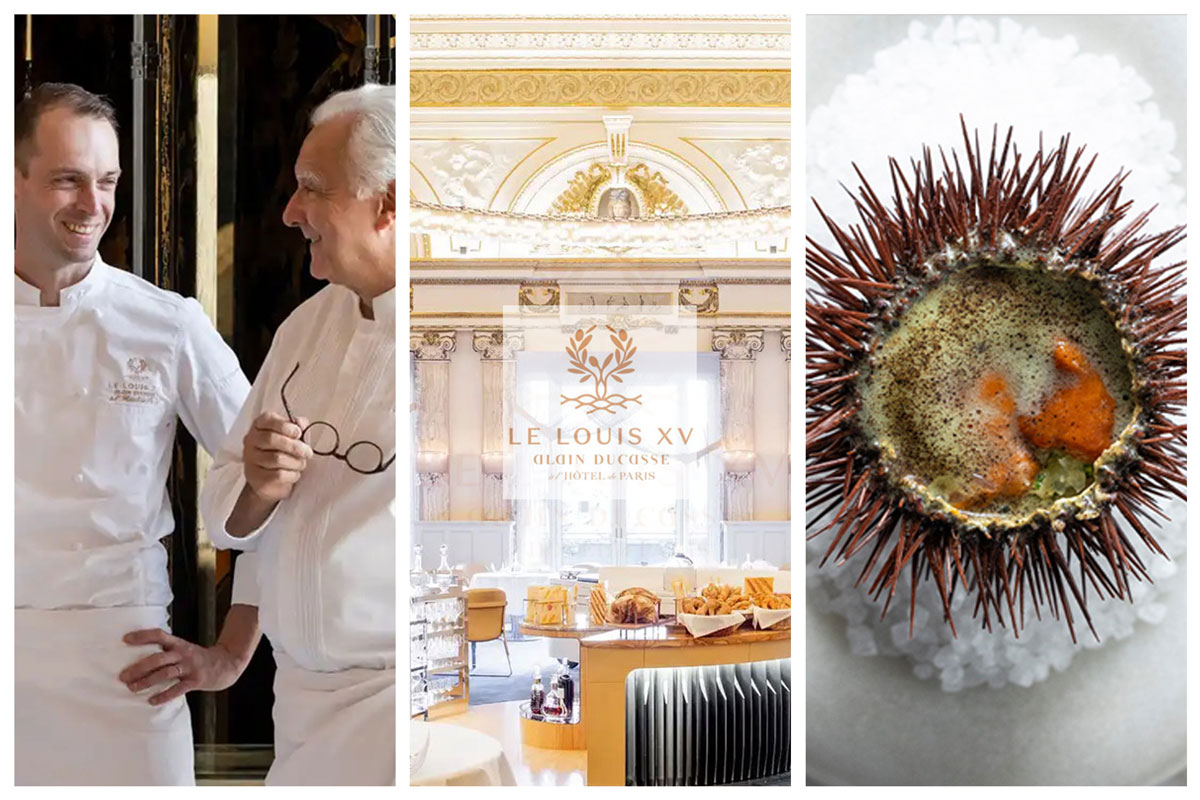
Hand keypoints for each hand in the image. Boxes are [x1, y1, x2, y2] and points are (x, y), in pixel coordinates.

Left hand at [119, 628, 242, 704]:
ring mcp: (190, 667)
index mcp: (179, 644)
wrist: (227, 664)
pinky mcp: (196, 680)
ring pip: (165, 673)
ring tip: (132, 688)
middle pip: (158, 658)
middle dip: (139, 667)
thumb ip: (167, 652)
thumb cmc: (199, 659)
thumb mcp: (185, 650)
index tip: (125, 639)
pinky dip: (164, 695)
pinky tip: (152, 701)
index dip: (143, 636)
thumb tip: (140, 658)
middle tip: (123, 676)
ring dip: (147, 681)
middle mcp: (183, 654)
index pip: (159, 635)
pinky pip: (178, 689)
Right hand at [242, 411, 312, 500]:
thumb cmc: (284, 452)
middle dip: (294, 446)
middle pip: (271, 439)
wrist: (272, 479)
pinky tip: (294, 473)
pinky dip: (292, 474)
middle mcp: (251, 440)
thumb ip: (298, 426)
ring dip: (296, 462)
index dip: (285, 426)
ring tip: (301, 464)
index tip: (298, 433)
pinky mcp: (256, 477)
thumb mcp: (292, 435)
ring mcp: (251, 459)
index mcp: (260, 425)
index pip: (268, 420)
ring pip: (277, 458)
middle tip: (307, 452)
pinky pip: (278, 475)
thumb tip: (300, 422)